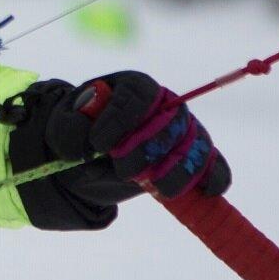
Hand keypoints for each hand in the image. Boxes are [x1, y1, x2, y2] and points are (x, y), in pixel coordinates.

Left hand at [4, 72, 229, 230]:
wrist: (92, 162)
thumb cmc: (80, 136)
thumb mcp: (63, 130)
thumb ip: (71, 128)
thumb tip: (88, 135)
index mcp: (134, 88)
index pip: (140, 95)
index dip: (122, 119)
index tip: (100, 144)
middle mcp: (165, 105)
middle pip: (172, 122)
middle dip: (147, 151)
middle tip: (122, 170)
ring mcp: (183, 132)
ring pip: (195, 147)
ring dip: (176, 171)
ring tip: (153, 187)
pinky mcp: (193, 160)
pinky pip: (215, 166)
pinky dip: (213, 178)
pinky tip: (205, 191)